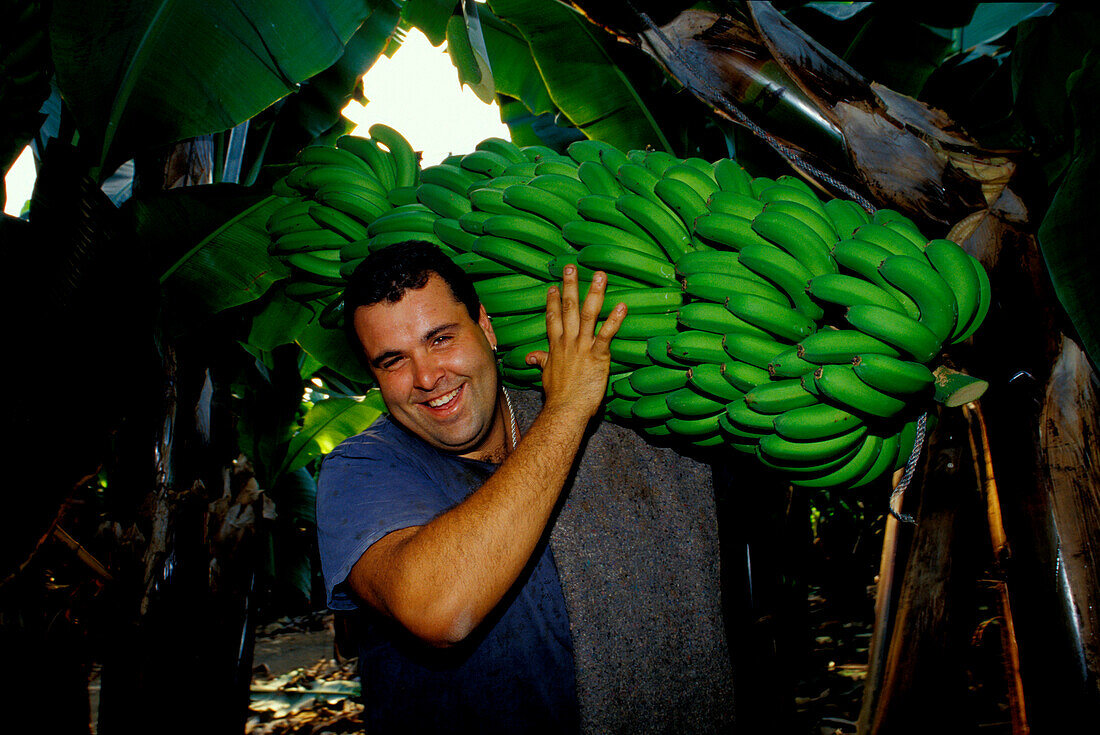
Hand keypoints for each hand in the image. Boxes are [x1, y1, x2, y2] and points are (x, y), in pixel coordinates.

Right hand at [526, 266, 626, 419]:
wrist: (565, 410)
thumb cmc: (558, 396)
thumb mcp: (545, 375)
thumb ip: (540, 361)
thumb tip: (530, 357)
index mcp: (556, 346)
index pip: (553, 318)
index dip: (553, 301)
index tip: (554, 286)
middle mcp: (568, 342)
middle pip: (568, 308)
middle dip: (571, 286)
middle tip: (572, 267)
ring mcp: (582, 347)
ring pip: (587, 315)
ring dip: (594, 294)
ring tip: (600, 276)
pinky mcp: (598, 356)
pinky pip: (606, 334)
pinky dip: (614, 320)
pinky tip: (622, 306)